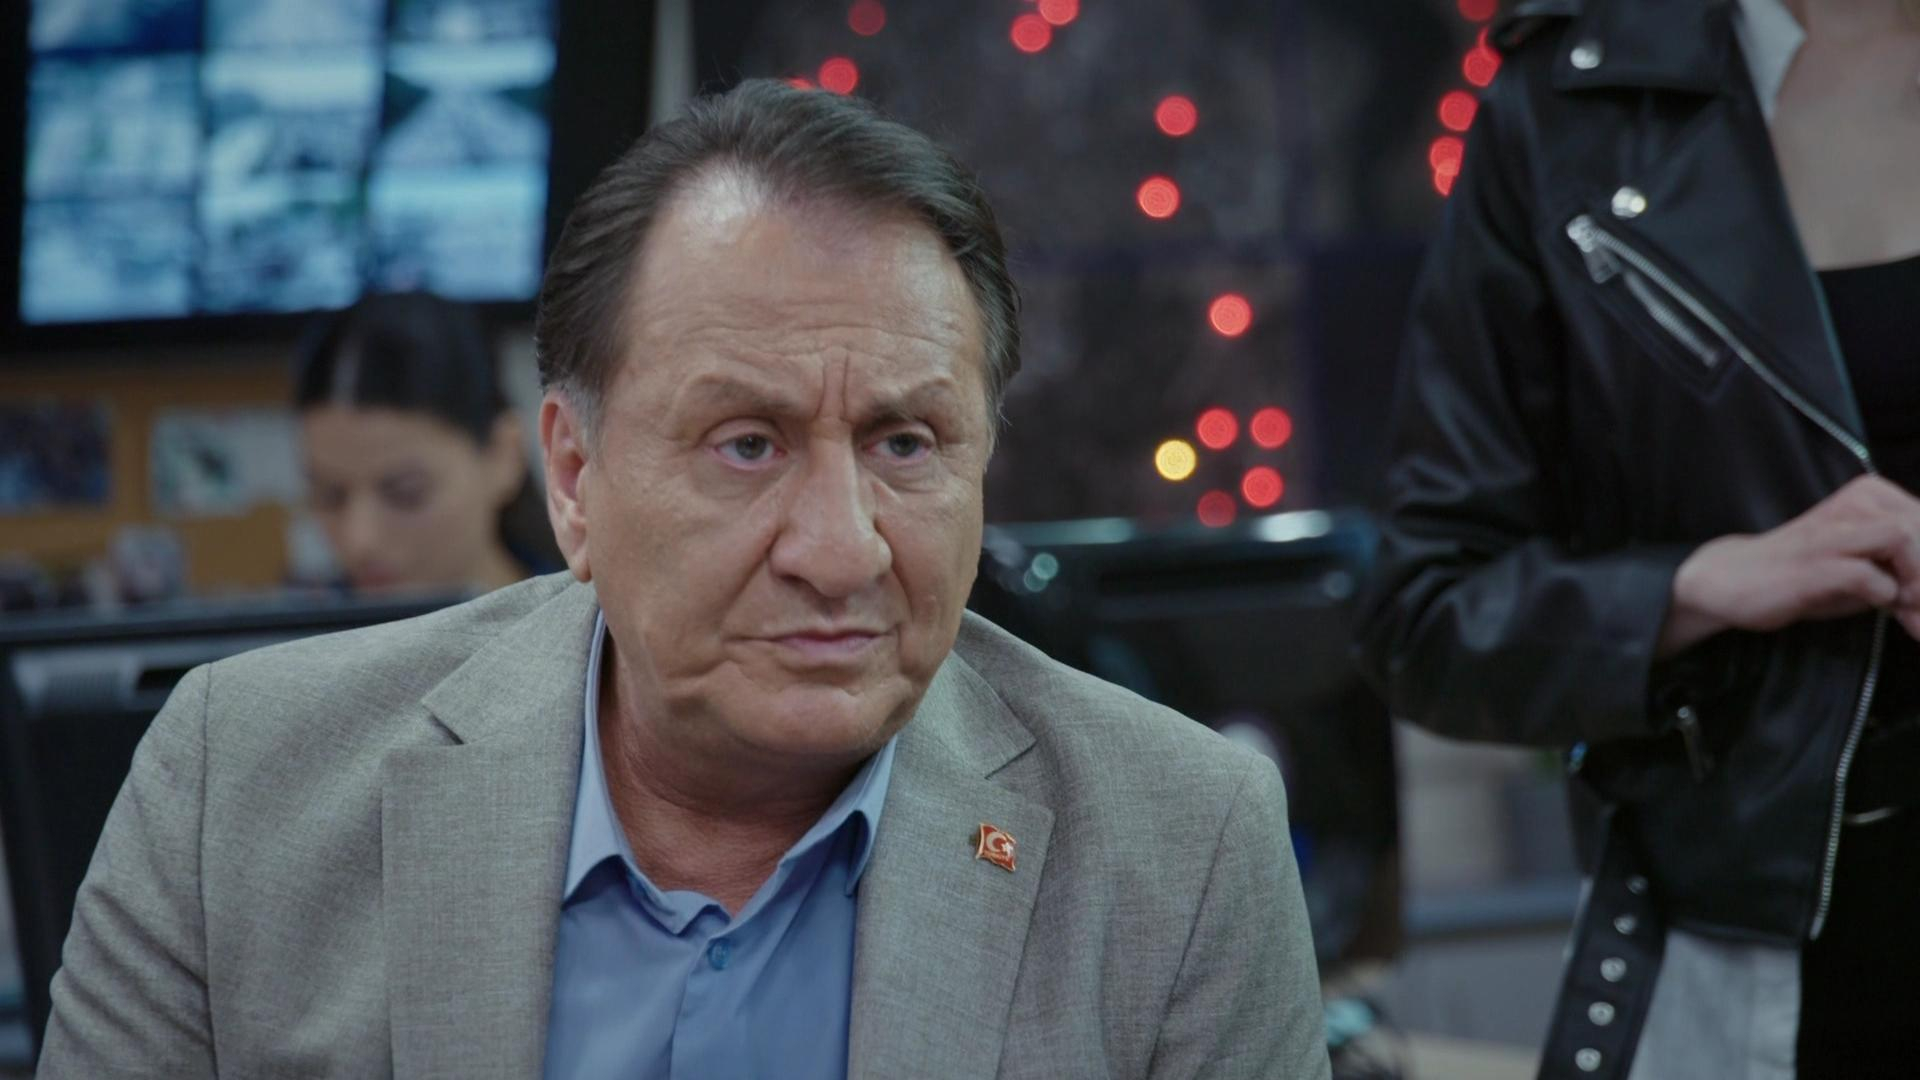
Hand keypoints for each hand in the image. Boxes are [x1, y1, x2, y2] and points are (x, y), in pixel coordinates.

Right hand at [1658, 475, 1919, 657]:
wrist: (1734, 578)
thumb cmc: (1802, 573)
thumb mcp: (1862, 562)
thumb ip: (1903, 567)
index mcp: (1869, 496)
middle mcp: (1852, 505)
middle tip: (1917, 611)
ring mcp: (1830, 533)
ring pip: (1902, 537)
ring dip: (1915, 580)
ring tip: (1906, 608)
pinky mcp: (1811, 563)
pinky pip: (1866, 574)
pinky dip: (1884, 595)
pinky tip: (1880, 606)